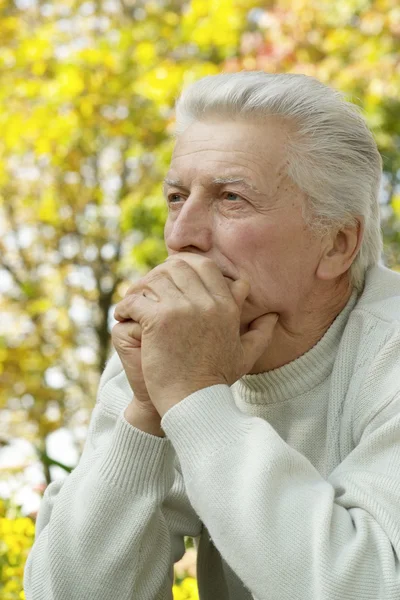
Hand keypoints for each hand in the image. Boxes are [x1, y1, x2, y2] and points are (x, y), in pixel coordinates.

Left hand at [114, 253, 278, 416]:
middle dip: (159, 273)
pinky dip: (125, 306)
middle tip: (146, 288)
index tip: (170, 277)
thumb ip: (261, 333)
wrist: (195, 403)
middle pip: (177, 266)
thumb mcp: (245, 354)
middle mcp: (207, 302)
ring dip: (139, 289)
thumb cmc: (216, 381)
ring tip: (132, 303)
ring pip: (154, 279)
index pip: (204, 266)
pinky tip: (123, 315)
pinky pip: (136, 300)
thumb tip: (273, 316)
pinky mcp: (160, 321)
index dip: (185, 265)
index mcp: (226, 306)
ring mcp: (183, 310)